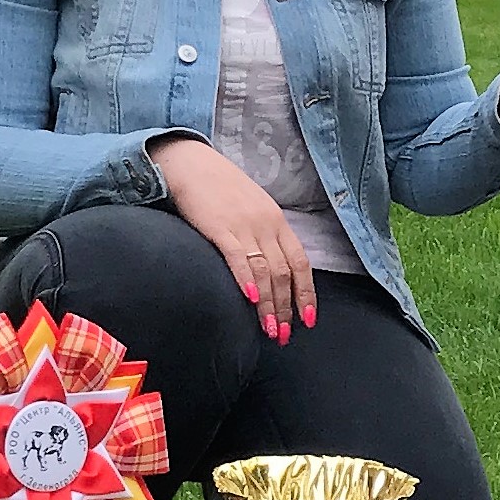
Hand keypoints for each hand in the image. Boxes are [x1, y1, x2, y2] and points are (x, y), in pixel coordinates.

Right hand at [149, 135, 315, 337]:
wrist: (191, 164)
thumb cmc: (220, 189)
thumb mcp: (252, 210)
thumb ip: (264, 236)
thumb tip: (271, 270)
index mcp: (277, 222)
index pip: (300, 263)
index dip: (306, 294)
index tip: (308, 320)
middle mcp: (266, 225)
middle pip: (284, 273)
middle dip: (286, 309)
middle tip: (285, 335)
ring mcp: (244, 226)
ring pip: (265, 272)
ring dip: (269, 305)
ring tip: (270, 331)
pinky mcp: (220, 227)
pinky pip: (238, 257)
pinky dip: (247, 279)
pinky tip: (250, 299)